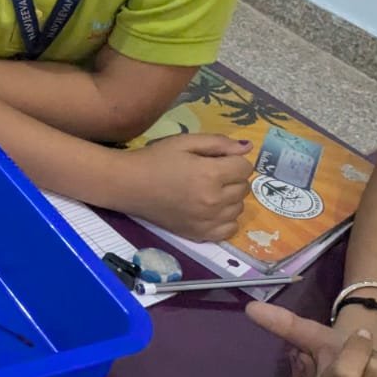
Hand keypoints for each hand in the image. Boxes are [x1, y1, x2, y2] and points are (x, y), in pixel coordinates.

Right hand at [121, 133, 251, 239]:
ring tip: (208, 191)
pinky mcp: (201, 234)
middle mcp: (213, 200)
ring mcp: (208, 220)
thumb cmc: (155, 159)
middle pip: (244, 187)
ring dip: (230, 198)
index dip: (232, 160)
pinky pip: (230, 228)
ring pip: (239, 208)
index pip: (245, 167)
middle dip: (232, 178)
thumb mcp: (184, 142)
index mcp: (210, 174)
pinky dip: (226, 219)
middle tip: (210, 174)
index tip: (216, 160)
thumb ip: (218, 143)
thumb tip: (247, 148)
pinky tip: (210, 210)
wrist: (128, 185)